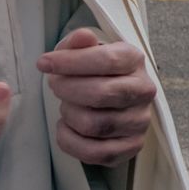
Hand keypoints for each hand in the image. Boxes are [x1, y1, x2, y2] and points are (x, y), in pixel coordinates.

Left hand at [37, 28, 156, 166]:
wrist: (115, 100)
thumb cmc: (96, 73)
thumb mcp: (86, 51)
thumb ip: (79, 42)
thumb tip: (82, 37)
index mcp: (135, 61)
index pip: (106, 60)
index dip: (70, 62)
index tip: (44, 63)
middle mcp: (144, 91)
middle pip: (100, 94)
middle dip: (67, 90)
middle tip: (55, 85)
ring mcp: (140, 121)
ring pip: (94, 124)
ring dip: (69, 115)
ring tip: (66, 106)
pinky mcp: (131, 146)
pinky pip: (94, 152)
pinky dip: (70, 141)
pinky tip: (67, 127)